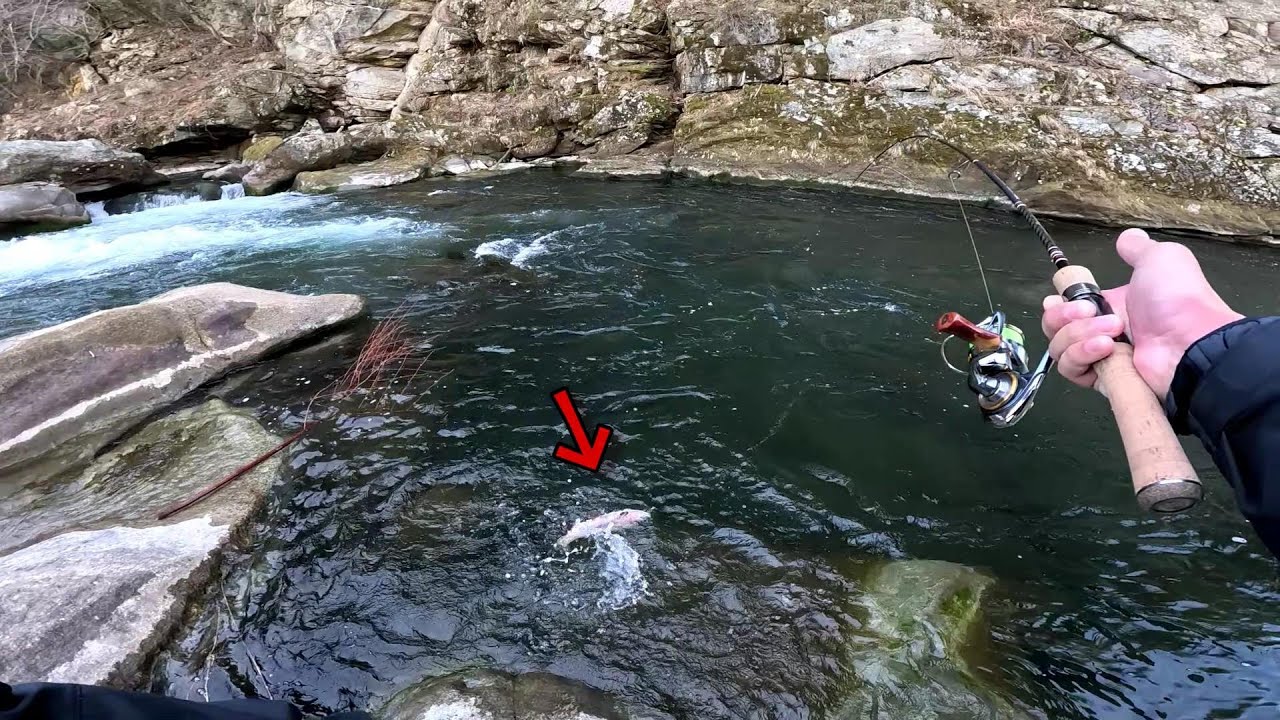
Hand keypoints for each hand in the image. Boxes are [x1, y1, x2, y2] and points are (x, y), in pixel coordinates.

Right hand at [1041, 228, 1241, 397]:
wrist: (1192, 341)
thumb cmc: (1177, 299)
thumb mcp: (1160, 259)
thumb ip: (1137, 248)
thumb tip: (1127, 237)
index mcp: (1112, 305)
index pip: (1067, 306)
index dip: (1058, 303)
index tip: (1059, 297)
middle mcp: (1102, 331)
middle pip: (1055, 327)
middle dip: (1062, 316)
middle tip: (1088, 311)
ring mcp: (1102, 357)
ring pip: (1060, 348)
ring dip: (1077, 334)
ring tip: (1112, 332)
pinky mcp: (1102, 379)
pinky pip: (1072, 369)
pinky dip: (1081, 354)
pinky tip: (1106, 347)